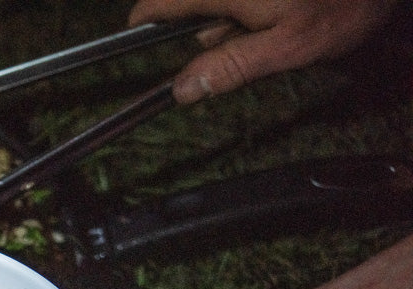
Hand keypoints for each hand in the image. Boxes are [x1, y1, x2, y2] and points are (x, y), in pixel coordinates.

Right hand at [128, 0, 398, 102]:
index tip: (134, 31)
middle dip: (204, 21)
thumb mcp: (289, 46)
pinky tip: (278, 9)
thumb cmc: (343, 4)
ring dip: (231, 12)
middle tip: (231, 39)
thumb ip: (231, 66)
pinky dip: (249, 6)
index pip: (162, 2)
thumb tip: (182, 90)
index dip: (145, 18)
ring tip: (270, 22)